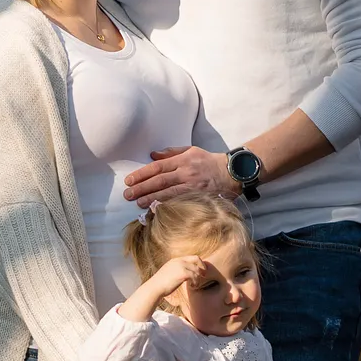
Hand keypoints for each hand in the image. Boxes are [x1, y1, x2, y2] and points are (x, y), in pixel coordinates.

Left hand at [124, 146, 239, 206]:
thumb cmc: (209, 161)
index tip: (129, 180)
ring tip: (138, 203)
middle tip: (127, 194)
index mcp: (183, 160)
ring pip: (169, 194)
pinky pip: (181, 203)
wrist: (233, 172)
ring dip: (152, 199)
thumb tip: (152, 155)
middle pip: (160, 181)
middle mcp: (187, 173)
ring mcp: (194, 187)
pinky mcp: (200, 198)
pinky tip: (156, 210)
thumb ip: (170, 153)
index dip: (142, 174)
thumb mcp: (191, 150)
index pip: (158, 167)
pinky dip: (168, 206)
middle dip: (142, 188)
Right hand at [147, 254, 211, 300]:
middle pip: (196, 259)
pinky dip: (196, 283)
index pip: (191, 257)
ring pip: (197, 270)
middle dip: (202, 267)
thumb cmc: (160, 284)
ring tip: (195, 285)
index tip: (200, 271)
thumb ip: (176, 270)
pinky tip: (192, 287)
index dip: (198, 263)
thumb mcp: (168, 273)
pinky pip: (195, 277)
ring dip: (198, 278)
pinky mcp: (183, 274)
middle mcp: (179, 261)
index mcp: (175, 260)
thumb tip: (184, 275)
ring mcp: (181, 266)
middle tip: (204, 275)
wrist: (155, 287)